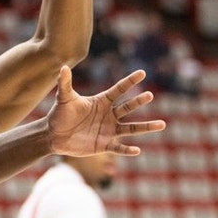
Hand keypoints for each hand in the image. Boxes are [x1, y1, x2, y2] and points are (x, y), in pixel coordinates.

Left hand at [45, 66, 164, 156]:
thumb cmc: (59, 114)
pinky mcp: (105, 144)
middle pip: (127, 107)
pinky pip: (119, 147)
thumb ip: (65, 83)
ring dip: (145, 127)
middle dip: (138, 101)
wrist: (54, 135)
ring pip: (131, 128)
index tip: (142, 73)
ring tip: (162, 124)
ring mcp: (108, 130)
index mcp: (101, 101)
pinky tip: (137, 150)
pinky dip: (127, 150)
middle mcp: (108, 115)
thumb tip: (63, 67)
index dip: (130, 82)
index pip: (118, 89)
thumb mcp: (64, 98)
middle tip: (150, 95)